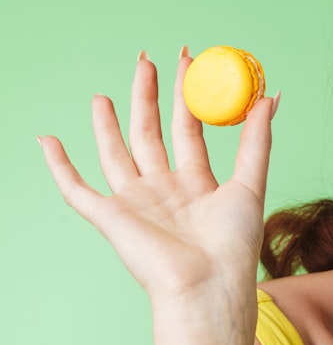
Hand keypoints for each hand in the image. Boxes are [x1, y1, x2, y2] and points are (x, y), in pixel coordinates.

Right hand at [39, 49, 275, 306]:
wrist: (207, 285)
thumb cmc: (234, 244)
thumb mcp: (252, 183)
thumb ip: (258, 140)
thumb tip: (271, 96)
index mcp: (197, 184)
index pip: (189, 129)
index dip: (187, 96)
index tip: (188, 61)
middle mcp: (165, 191)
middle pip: (150, 134)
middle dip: (147, 96)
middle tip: (146, 59)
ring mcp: (136, 204)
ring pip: (115, 154)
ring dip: (107, 125)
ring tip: (103, 94)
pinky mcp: (110, 218)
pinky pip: (76, 189)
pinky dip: (59, 166)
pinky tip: (48, 140)